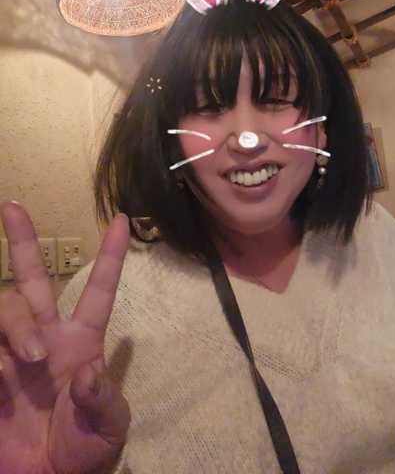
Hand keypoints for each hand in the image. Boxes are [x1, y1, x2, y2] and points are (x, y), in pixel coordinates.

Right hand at [0, 202, 130, 473]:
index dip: (110, 257)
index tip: (122, 220)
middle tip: (13, 207)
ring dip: (15, 324)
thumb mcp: (107, 430)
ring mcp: (10, 354)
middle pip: (30, 280)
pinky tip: (2, 382)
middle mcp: (43, 337)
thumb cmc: (81, 453)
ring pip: (6, 307)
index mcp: (80, 342)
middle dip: (22, 240)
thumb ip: (103, 400)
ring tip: (30, 357)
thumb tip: (88, 370)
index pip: (97, 291)